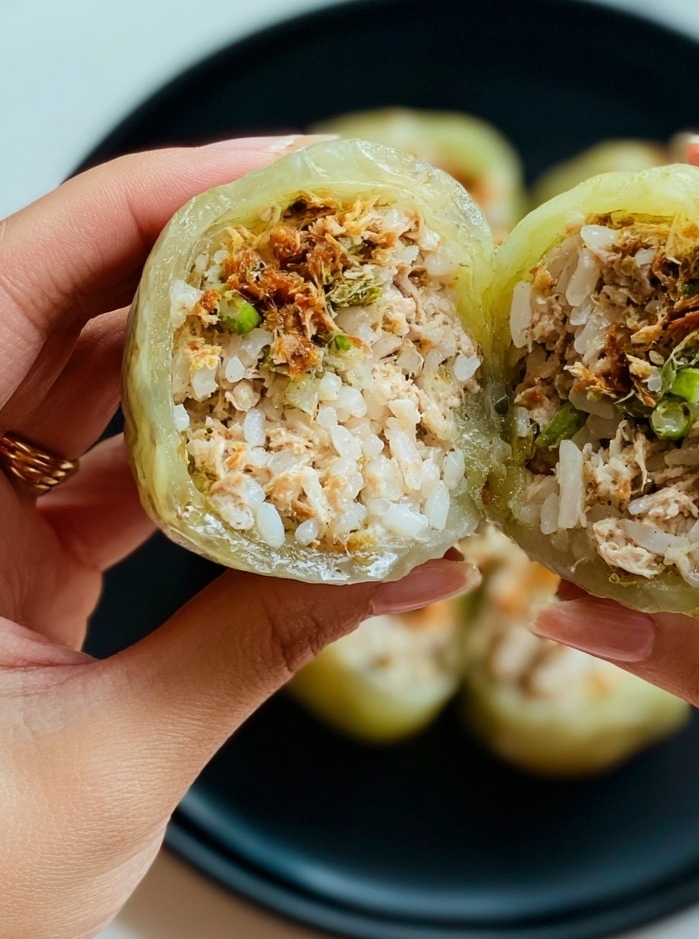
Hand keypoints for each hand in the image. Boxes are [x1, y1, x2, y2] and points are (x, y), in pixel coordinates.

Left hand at [0, 139, 476, 938]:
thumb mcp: (112, 765)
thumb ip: (264, 648)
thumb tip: (417, 569)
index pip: (14, 283)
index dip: (140, 203)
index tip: (263, 173)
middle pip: (62, 311)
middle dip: (196, 263)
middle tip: (318, 236)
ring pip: (91, 386)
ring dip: (205, 354)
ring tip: (317, 323)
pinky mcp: (15, 561)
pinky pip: (110, 471)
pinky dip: (198, 454)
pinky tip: (282, 447)